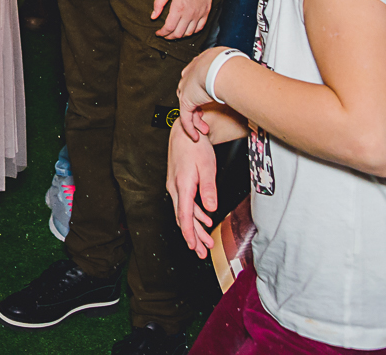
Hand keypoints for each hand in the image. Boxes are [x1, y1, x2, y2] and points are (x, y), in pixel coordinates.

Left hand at [150, 0, 214, 39]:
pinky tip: (186, 28)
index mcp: (178, 8)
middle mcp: (190, 13)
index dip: (162, 33)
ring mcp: (200, 14)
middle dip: (169, 36)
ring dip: (180, 35)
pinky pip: (200, 28)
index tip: (158, 32)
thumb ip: (159, 3)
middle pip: (179, 33)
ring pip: (189, 33)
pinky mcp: (206, 12)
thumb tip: (153, 16)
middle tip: (164, 34)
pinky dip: (192, 31)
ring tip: (174, 32)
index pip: (169, 27)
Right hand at [166, 121, 219, 258]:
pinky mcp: (179, 184)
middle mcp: (175, 188)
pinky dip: (195, 215)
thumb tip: (210, 208)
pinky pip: (186, 204)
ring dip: (195, 229)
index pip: (184, 215)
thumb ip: (209, 189)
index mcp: (182, 186)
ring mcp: (175, 186)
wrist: (184, 132)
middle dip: (193, 237)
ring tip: (205, 242)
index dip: (189, 233)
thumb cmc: (195, 147)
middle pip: (183, 218)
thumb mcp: (207, 167)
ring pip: (184, 212)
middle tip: (201, 253)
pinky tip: (205, 221)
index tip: (192, 246)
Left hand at [176, 44, 235, 134]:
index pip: (197, 81)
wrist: (219, 66)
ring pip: (189, 109)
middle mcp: (189, 77)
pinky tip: (196, 136)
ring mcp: (186, 89)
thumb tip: (245, 73)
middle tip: (206, 117)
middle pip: (191, 95)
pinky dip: (190, 128)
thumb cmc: (227, 63)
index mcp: (200, 66)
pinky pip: (186, 118)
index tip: (212, 100)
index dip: (203, 93)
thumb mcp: (229, 65)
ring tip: (205, 129)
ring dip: (197, 121)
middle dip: (198, 109)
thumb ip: (233, 72)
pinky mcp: (185, 101)